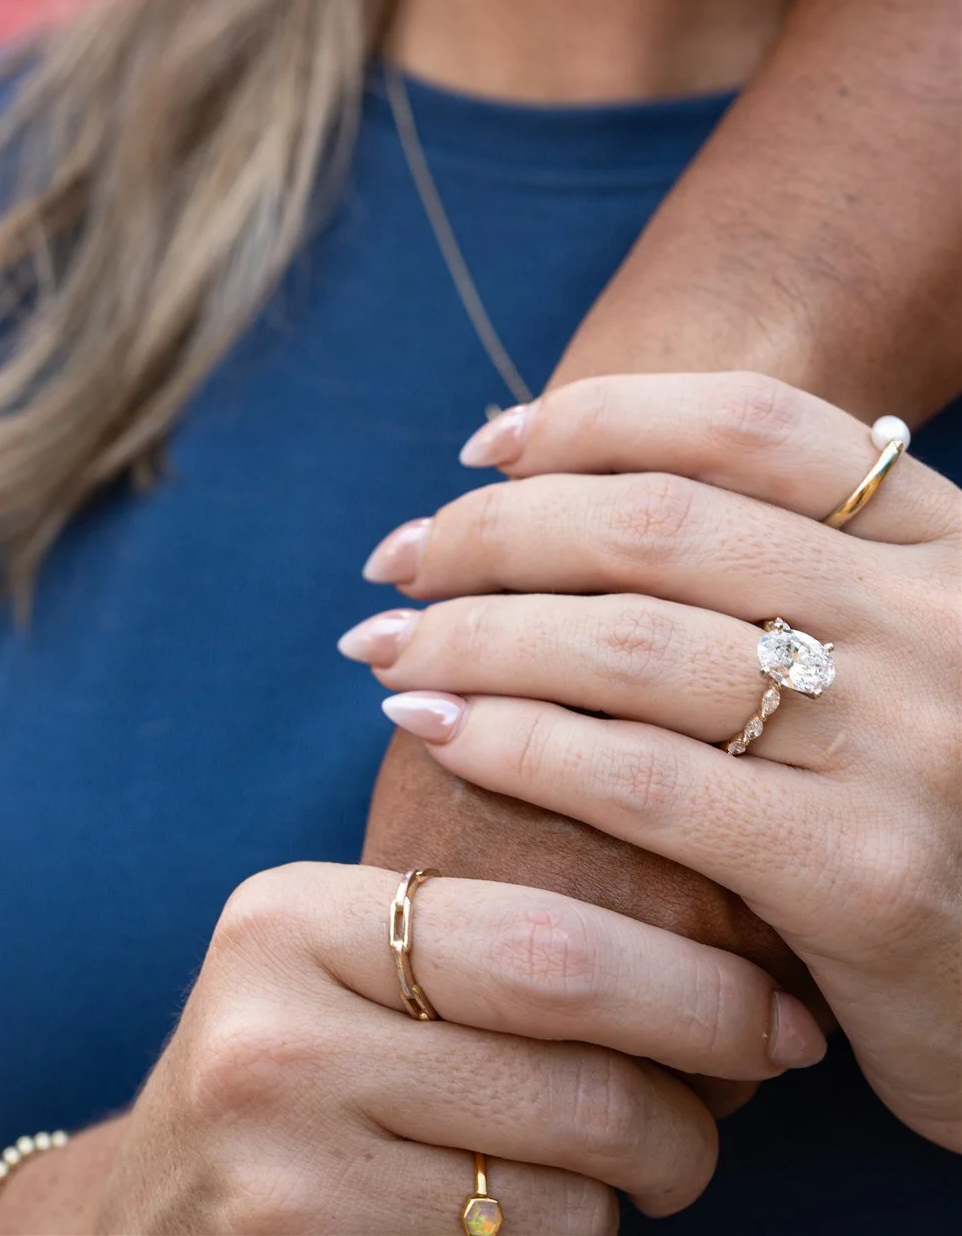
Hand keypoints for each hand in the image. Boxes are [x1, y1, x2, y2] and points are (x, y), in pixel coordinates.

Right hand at [94, 860, 824, 1234]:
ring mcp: (283, 1166)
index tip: (775, 1002)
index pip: (542, 938)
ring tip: (645, 1155)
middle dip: (703, 1076)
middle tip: (762, 1076)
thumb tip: (710, 896)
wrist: (149, 1220)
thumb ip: (469, 921)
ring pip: (565, 1189)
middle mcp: (275, 1033)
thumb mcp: (339, 961)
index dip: (691, 978)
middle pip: (571, 1062)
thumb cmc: (298, 1069)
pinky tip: (546, 1208)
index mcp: (292, 918)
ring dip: (645, 1180)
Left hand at [346, 373, 961, 1148]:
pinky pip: (636, 782)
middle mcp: (938, 624)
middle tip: (400, 558)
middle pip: (662, 524)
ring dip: (474, 635)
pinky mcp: (860, 877)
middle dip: (497, 528)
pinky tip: (438, 733)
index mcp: (949, 549)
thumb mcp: (906, 663)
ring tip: (388, 648)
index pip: (750, 422)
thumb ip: (790, 576)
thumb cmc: (933, 820)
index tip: (483, 445)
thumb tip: (572, 485)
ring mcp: (907, 746)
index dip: (597, 416)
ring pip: (628, 645)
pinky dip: (513, 742)